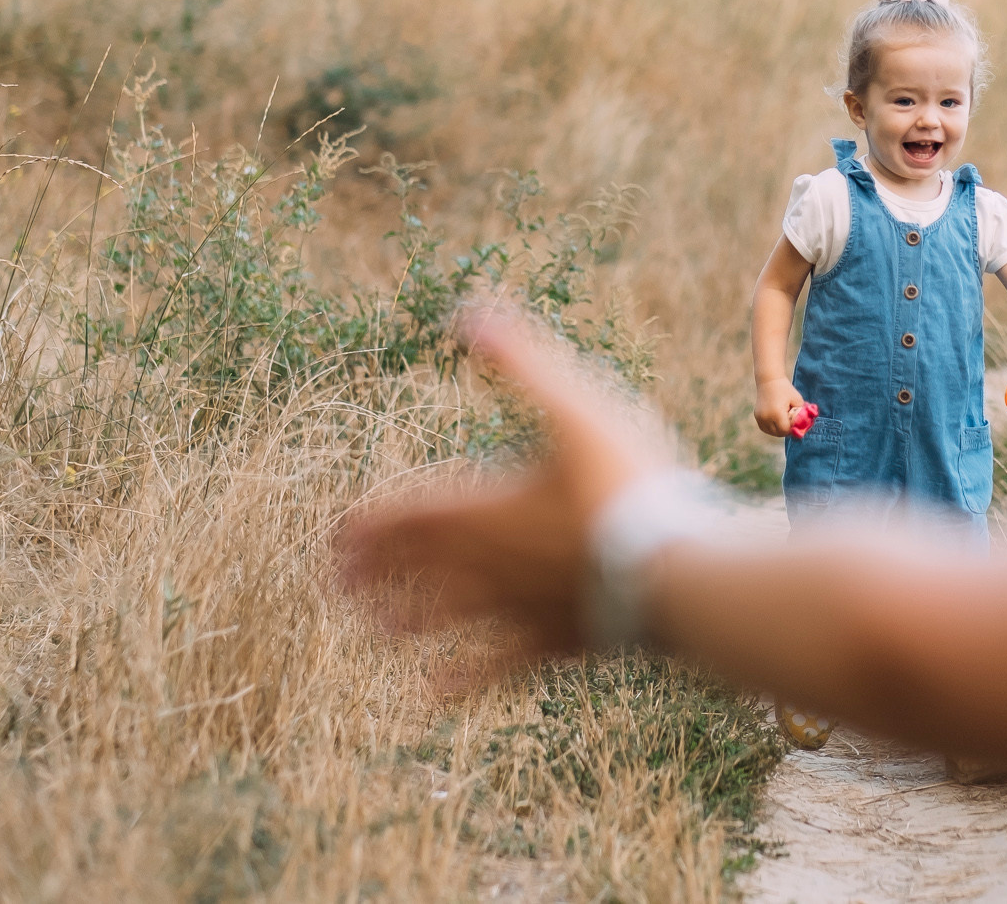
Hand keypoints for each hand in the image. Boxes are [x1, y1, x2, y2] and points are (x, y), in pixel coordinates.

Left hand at [334, 302, 666, 653]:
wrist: (675, 570)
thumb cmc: (627, 482)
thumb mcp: (575, 406)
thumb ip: (520, 361)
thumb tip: (468, 312)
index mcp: (485, 505)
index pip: (407, 516)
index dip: (367, 526)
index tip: (333, 536)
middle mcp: (488, 561)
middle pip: (413, 570)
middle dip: (372, 575)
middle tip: (330, 586)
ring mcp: (518, 607)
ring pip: (444, 620)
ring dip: (402, 624)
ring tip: (372, 633)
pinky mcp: (553, 643)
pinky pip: (493, 667)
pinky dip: (459, 681)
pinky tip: (432, 695)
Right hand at [754, 378, 807, 438]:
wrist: (769, 380)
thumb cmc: (785, 389)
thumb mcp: (797, 400)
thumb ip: (802, 413)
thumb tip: (805, 425)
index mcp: (777, 413)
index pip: (786, 430)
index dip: (792, 429)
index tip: (797, 425)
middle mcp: (766, 417)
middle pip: (778, 433)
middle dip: (786, 431)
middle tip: (792, 425)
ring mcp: (760, 417)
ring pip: (771, 432)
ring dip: (778, 430)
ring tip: (784, 422)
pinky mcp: (757, 416)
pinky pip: (765, 428)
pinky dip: (772, 428)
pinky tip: (777, 422)